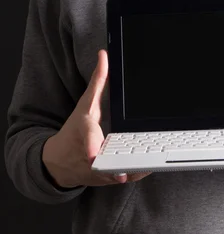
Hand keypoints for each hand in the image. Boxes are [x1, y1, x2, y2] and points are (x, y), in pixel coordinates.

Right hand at [42, 49, 150, 187]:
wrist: (59, 162)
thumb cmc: (73, 130)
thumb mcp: (85, 104)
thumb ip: (97, 80)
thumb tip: (104, 55)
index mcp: (85, 133)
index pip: (88, 139)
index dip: (92, 147)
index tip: (94, 155)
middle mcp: (91, 155)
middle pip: (111, 156)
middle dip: (126, 155)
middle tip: (145, 151)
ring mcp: (99, 170)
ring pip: (120, 168)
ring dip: (137, 163)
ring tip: (155, 154)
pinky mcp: (106, 178)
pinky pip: (125, 175)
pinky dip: (138, 169)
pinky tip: (153, 161)